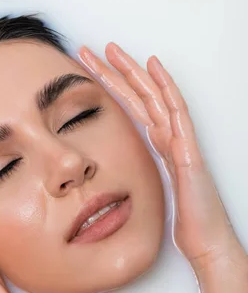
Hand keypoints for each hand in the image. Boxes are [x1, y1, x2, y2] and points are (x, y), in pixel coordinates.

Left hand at [78, 43, 238, 271]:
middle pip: (139, 96)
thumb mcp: (148, 193)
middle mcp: (168, 137)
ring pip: (154, 96)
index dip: (109, 88)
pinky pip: (176, 112)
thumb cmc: (183, 221)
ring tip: (113, 50)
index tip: (86, 72)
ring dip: (133, 71)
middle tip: (90, 50)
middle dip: (114, 71)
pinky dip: (165, 88)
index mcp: (156, 146)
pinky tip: (154, 68)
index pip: (129, 109)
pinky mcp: (188, 150)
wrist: (205, 242)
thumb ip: (135, 178)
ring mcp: (179, 140)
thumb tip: (109, 176)